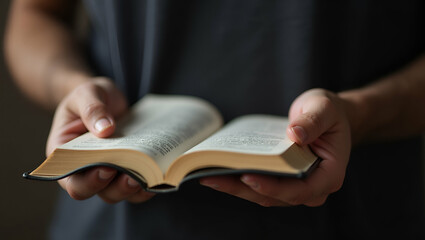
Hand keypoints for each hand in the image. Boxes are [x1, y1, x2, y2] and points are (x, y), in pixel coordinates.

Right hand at [47, 77, 154, 202]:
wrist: (104, 98)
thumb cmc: (89, 96)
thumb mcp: (87, 94)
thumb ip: (92, 109)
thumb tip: (105, 129)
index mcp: (64, 155)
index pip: (71, 180)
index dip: (88, 181)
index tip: (107, 168)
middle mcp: (82, 169)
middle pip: (96, 191)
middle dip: (115, 188)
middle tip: (133, 177)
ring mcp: (104, 172)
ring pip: (116, 192)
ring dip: (132, 189)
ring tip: (148, 176)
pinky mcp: (123, 169)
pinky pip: (133, 186)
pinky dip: (145, 184)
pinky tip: (158, 175)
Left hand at [200, 89, 351, 206]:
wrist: (326, 118)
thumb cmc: (328, 113)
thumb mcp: (324, 108)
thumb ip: (312, 121)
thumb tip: (294, 134)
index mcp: (329, 175)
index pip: (300, 190)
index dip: (273, 187)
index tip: (247, 176)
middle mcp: (312, 188)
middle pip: (275, 196)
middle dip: (242, 188)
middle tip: (212, 176)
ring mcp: (295, 188)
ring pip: (262, 195)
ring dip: (234, 186)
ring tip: (206, 172)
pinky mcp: (281, 182)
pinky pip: (258, 185)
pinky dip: (238, 180)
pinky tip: (217, 168)